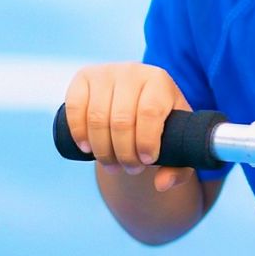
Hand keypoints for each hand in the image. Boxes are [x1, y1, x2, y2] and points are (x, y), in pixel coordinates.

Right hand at [63, 62, 192, 193]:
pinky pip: (75, 108)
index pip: (149, 112)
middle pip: (121, 120)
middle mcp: (133, 71)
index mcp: (159, 80)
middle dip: (123, 153)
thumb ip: (179, 168)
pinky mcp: (83, 78)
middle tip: (129, 169)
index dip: (146, 141)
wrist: (135, 100)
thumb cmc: (160, 123)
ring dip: (102, 150)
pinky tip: (87, 148)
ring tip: (111, 165)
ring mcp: (105, 72)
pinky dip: (79, 133)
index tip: (147, 161)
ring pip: (97, 118)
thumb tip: (162, 184)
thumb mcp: (176, 141)